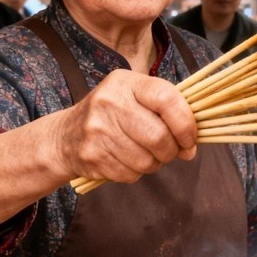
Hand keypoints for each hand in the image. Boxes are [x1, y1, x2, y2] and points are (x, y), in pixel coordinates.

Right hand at [55, 69, 196, 181]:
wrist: (65, 135)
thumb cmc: (112, 114)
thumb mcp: (134, 98)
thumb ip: (166, 113)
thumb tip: (190, 148)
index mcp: (125, 83)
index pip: (166, 99)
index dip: (186, 123)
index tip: (190, 138)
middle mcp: (109, 102)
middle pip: (158, 136)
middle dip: (172, 150)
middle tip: (171, 151)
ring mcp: (97, 130)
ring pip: (146, 160)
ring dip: (154, 163)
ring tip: (146, 154)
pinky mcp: (92, 156)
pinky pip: (130, 174)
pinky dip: (136, 172)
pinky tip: (127, 160)